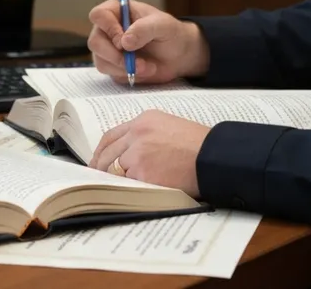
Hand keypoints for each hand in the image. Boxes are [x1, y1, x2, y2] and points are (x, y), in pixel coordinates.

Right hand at [87, 0, 209, 84]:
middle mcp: (108, 28)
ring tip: (146, 66)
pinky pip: (111, 73)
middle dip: (115, 55)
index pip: (98, 15)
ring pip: (101, 60)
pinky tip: (144, 70)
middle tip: (133, 61)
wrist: (178, 55)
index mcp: (117, 10)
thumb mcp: (162, 25)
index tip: (123, 41)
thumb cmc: (170, 33)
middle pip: (95, 42)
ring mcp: (109, 48)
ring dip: (124, 67)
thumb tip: (124, 42)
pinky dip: (127, 74)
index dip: (108, 28)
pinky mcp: (113, 65)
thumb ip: (144, 29)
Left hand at [87, 110, 208, 197]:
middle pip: (108, 153)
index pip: (111, 135)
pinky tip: (142, 190)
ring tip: (132, 185)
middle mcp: (137, 134)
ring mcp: (137, 154)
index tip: (97, 160)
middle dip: (102, 167)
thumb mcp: (169, 127)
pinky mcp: (142, 174)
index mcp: (143, 120)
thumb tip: (127, 153)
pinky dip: (133, 189)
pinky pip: (129, 184)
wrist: (213, 157)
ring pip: (117, 170)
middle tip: (100, 178)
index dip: (101, 150)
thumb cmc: (198, 145)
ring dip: (122, 179)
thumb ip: (145, 135)